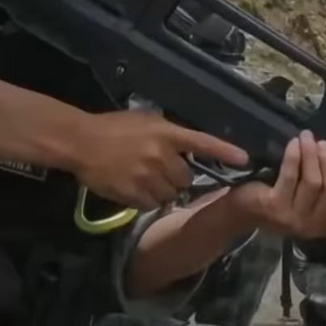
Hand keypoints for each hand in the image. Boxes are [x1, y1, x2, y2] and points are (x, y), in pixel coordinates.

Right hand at [72, 109, 249, 210]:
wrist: (80, 142)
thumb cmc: (111, 127)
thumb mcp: (142, 120)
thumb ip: (165, 131)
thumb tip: (183, 145)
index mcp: (165, 132)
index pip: (202, 142)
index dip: (224, 151)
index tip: (244, 159)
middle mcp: (160, 154)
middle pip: (187, 177)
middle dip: (177, 177)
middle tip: (161, 171)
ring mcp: (147, 176)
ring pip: (171, 194)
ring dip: (163, 190)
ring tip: (145, 180)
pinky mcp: (133, 194)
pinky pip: (152, 204)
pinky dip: (147, 200)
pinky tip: (135, 189)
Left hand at [226, 130, 325, 238]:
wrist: (243, 210)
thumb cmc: (279, 200)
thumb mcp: (306, 202)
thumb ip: (323, 189)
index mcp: (324, 226)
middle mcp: (311, 227)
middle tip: (323, 143)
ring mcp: (292, 218)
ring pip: (313, 183)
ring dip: (312, 155)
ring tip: (307, 137)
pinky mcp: (274, 206)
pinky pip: (290, 176)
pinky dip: (295, 157)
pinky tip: (294, 144)